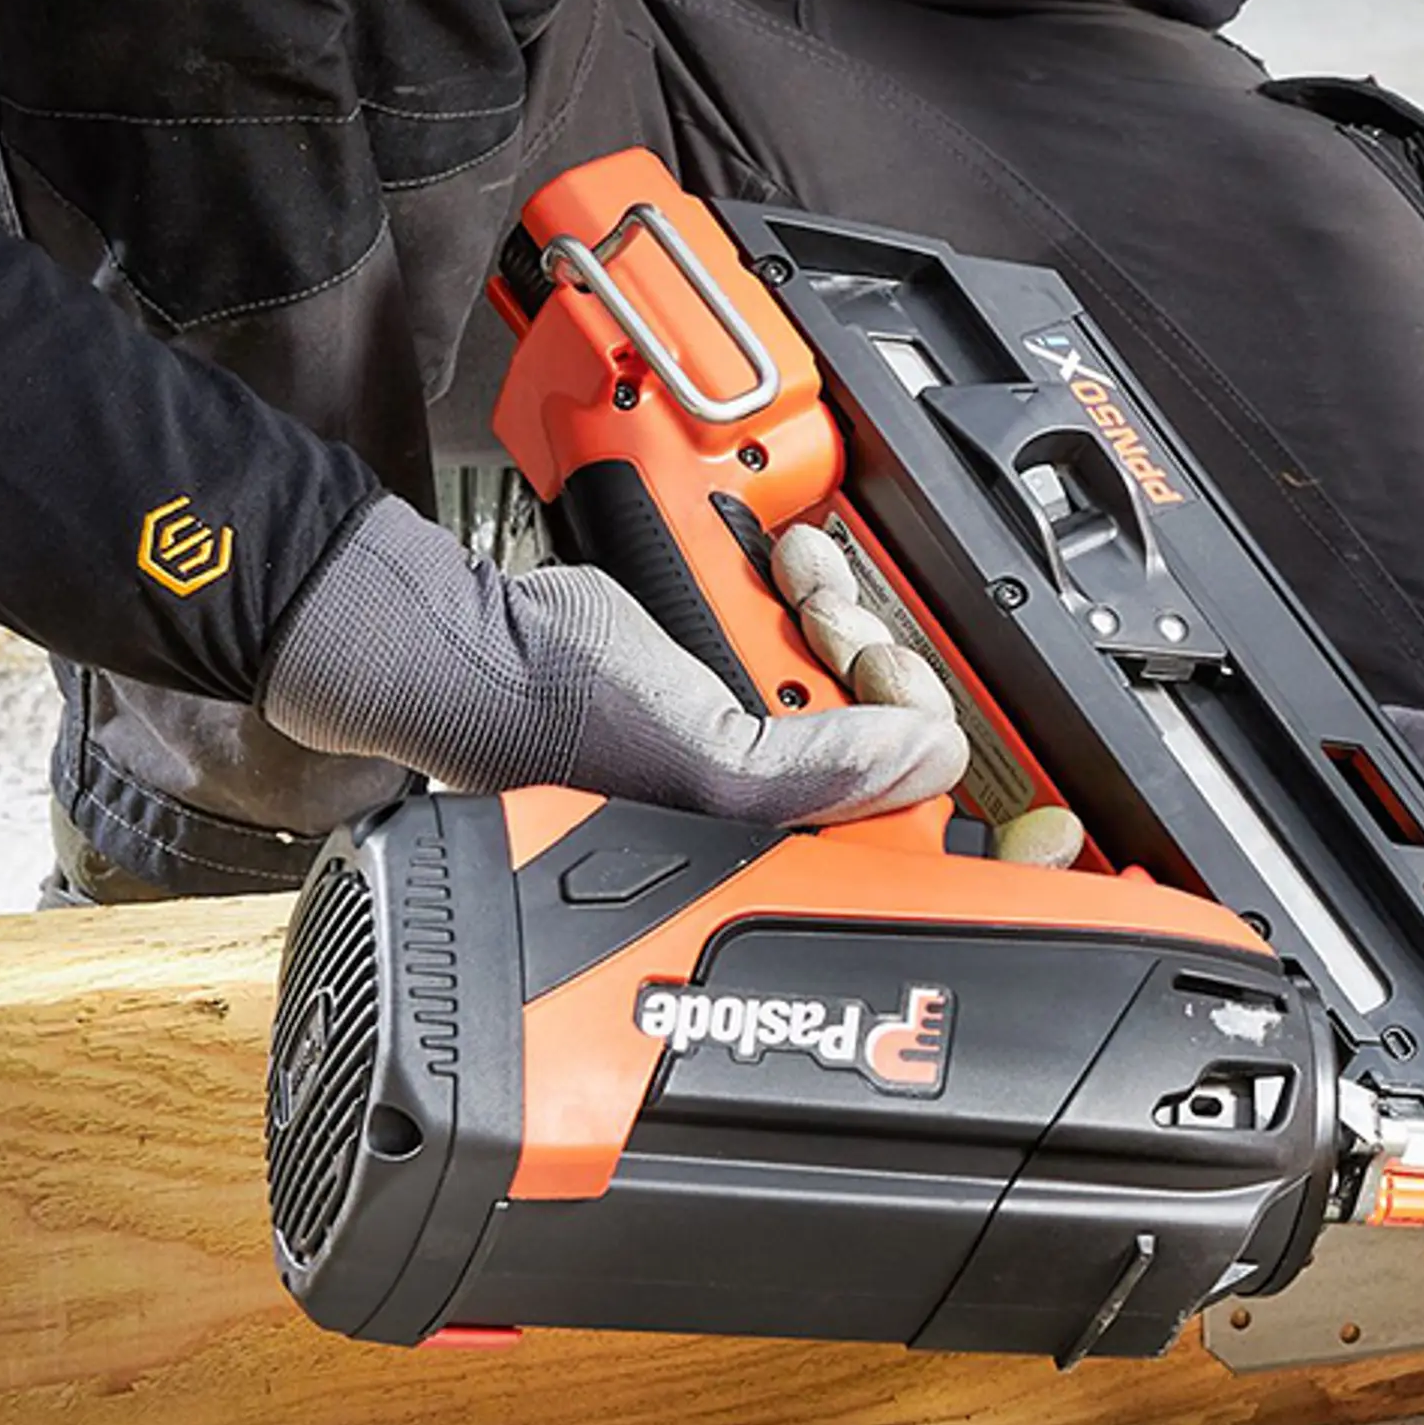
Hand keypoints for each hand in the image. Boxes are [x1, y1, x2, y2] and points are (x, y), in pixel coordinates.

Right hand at [264, 497, 968, 824]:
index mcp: (773, 853)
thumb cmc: (551, 725)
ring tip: (805, 596)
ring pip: (857, 676)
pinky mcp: (736, 673)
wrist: (478, 636)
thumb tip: (925, 760)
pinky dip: (815, 592)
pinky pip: (814, 634)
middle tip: (846, 645)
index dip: (938, 777)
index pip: (906, 836)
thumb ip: (816, 777)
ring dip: (844, 619)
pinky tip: (793, 571)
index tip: (945, 730)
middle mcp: (773, 806)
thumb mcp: (702, 766)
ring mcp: (754, 736)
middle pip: (895, 742)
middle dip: (881, 673)